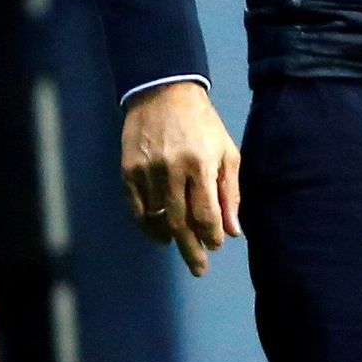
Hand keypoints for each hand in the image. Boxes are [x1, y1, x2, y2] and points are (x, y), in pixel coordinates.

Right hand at [121, 82, 240, 275]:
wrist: (164, 92)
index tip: (215, 246)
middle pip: (181, 222)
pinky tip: (159, 234)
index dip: (211, 235)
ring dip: (171, 238)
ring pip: (158, 218)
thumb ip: (230, 193)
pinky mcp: (128, 170)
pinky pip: (138, 208)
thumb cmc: (203, 124)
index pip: (206, 213)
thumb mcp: (227, 152)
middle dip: (191, 250)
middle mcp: (172, 170)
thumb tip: (233, 231)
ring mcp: (147, 171)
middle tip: (199, 269)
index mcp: (200, 164)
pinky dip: (148, 226)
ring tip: (181, 246)